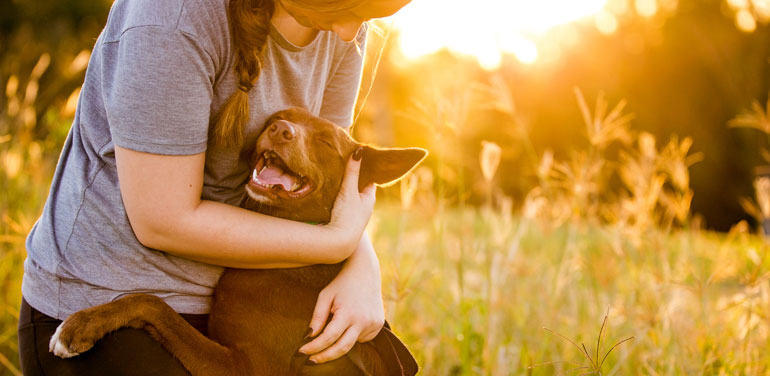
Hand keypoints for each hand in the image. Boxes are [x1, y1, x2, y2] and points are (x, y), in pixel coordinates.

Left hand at [298, 238, 384, 362]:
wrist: (365, 271)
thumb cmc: (341, 283)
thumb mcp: (325, 296)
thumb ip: (317, 317)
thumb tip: (309, 338)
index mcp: (348, 313)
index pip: (328, 338)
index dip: (314, 347)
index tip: (301, 353)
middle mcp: (363, 321)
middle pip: (342, 348)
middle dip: (325, 357)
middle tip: (310, 361)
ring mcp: (373, 323)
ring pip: (352, 343)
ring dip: (340, 339)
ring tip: (339, 319)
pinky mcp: (379, 324)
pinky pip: (362, 338)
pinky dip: (353, 335)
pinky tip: (352, 319)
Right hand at [325, 148, 375, 259]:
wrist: (338, 242)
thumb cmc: (347, 216)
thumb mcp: (349, 190)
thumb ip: (352, 171)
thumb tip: (359, 151)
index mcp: (369, 198)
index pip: (370, 178)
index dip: (364, 168)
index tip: (357, 157)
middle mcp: (363, 207)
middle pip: (358, 187)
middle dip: (352, 177)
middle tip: (342, 162)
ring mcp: (353, 214)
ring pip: (348, 196)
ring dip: (342, 187)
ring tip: (333, 173)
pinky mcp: (342, 220)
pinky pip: (340, 204)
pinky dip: (335, 197)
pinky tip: (327, 191)